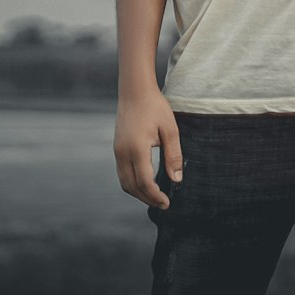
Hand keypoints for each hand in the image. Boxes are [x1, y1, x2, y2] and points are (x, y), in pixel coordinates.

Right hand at [114, 86, 182, 209]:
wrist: (134, 91)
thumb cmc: (155, 107)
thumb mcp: (170, 129)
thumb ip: (173, 155)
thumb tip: (177, 180)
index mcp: (137, 148)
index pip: (144, 182)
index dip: (155, 196)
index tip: (167, 203)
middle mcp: (123, 153)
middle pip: (132, 187)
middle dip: (147, 199)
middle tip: (163, 204)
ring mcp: (118, 151)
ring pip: (125, 183)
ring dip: (138, 193)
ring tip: (154, 196)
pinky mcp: (117, 149)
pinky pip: (122, 174)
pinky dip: (133, 184)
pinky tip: (145, 183)